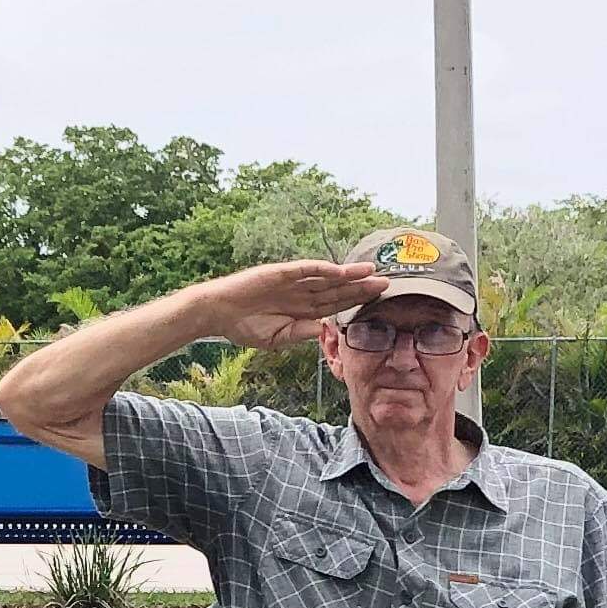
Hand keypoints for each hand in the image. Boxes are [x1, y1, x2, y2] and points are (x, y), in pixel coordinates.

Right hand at [200, 259, 394, 347]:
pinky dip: (322, 269)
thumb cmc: (244, 327)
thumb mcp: (278, 338)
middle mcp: (302, 293)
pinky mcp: (281, 273)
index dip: (357, 303)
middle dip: (361, 287)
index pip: (336, 305)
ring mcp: (293, 282)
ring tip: (372, 272)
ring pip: (327, 277)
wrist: (218, 313)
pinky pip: (305, 270)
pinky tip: (340, 270)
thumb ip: (301, 333)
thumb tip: (325, 330)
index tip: (379, 303)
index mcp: (302, 310)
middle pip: (338, 290)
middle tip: (387, 283)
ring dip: (349, 275)